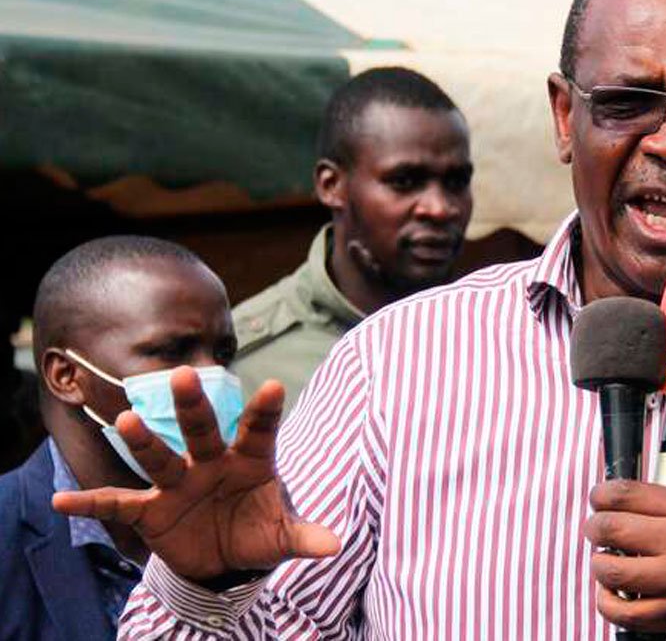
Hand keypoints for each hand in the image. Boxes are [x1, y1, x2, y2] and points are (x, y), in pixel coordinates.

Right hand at [51, 367, 339, 581]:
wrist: (222, 558)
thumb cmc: (256, 533)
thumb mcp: (281, 538)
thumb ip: (304, 537)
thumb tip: (335, 545)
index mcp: (250, 461)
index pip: (259, 431)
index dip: (266, 411)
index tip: (274, 386)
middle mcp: (210, 463)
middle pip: (202, 429)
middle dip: (194, 406)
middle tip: (185, 374)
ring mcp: (178, 483)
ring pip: (159, 457)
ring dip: (143, 441)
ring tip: (127, 420)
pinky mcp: (151, 510)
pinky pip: (119, 503)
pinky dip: (92, 503)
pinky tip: (63, 502)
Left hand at [583, 480, 665, 640]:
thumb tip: (620, 503)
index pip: (627, 494)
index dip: (601, 494)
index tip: (599, 498)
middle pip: (612, 529)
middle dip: (594, 527)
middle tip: (596, 529)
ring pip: (610, 571)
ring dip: (599, 564)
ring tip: (607, 560)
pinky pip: (623, 612)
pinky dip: (607, 602)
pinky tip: (612, 593)